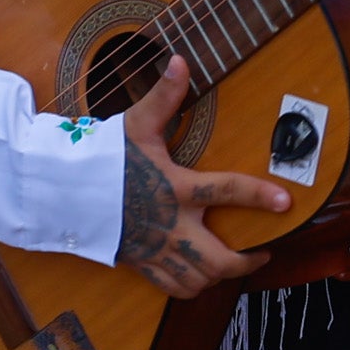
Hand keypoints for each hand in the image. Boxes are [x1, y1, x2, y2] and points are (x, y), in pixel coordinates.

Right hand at [115, 57, 284, 298]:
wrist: (63, 193)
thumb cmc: (102, 158)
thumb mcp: (135, 124)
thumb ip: (164, 97)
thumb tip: (180, 61)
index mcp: (176, 188)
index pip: (226, 190)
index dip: (259, 196)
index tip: (285, 202)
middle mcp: (172, 225)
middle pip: (220, 260)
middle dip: (248, 261)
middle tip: (263, 251)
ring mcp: (157, 249)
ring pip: (200, 280)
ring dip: (222, 275)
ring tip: (235, 263)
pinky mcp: (142, 264)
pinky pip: (174, 288)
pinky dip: (193, 286)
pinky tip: (201, 276)